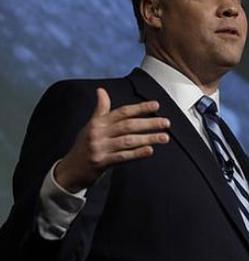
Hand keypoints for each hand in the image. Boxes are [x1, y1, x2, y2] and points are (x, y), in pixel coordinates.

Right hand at [55, 87, 169, 192]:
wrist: (70, 170)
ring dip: (148, 138)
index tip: (156, 105)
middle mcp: (98, 133)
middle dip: (149, 123)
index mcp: (98, 122)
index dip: (140, 108)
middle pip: (128, 125)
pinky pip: (122, 157)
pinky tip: (150, 150)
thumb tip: (101, 90)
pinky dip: (137, 153)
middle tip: (167, 122)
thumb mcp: (91, 125)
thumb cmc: (84, 145)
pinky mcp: (100, 162)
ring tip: (164, 137)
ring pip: (128, 141)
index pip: (122, 112)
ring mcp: (99, 148)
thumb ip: (100, 109)